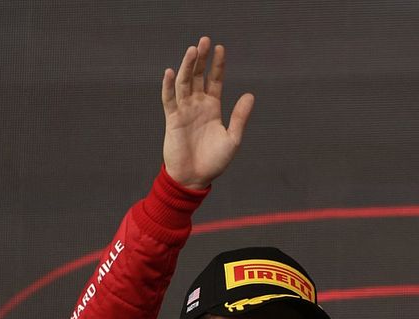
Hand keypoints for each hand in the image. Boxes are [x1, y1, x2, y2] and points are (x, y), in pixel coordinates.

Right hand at [161, 36, 253, 189]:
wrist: (194, 178)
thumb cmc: (214, 162)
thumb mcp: (232, 138)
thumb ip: (240, 117)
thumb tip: (250, 95)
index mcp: (213, 108)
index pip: (214, 80)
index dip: (217, 65)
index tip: (220, 48)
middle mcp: (198, 105)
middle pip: (198, 76)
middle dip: (201, 59)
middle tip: (205, 40)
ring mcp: (184, 111)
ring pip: (184, 83)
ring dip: (187, 67)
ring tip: (192, 50)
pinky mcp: (172, 120)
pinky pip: (169, 99)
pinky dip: (168, 86)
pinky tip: (170, 72)